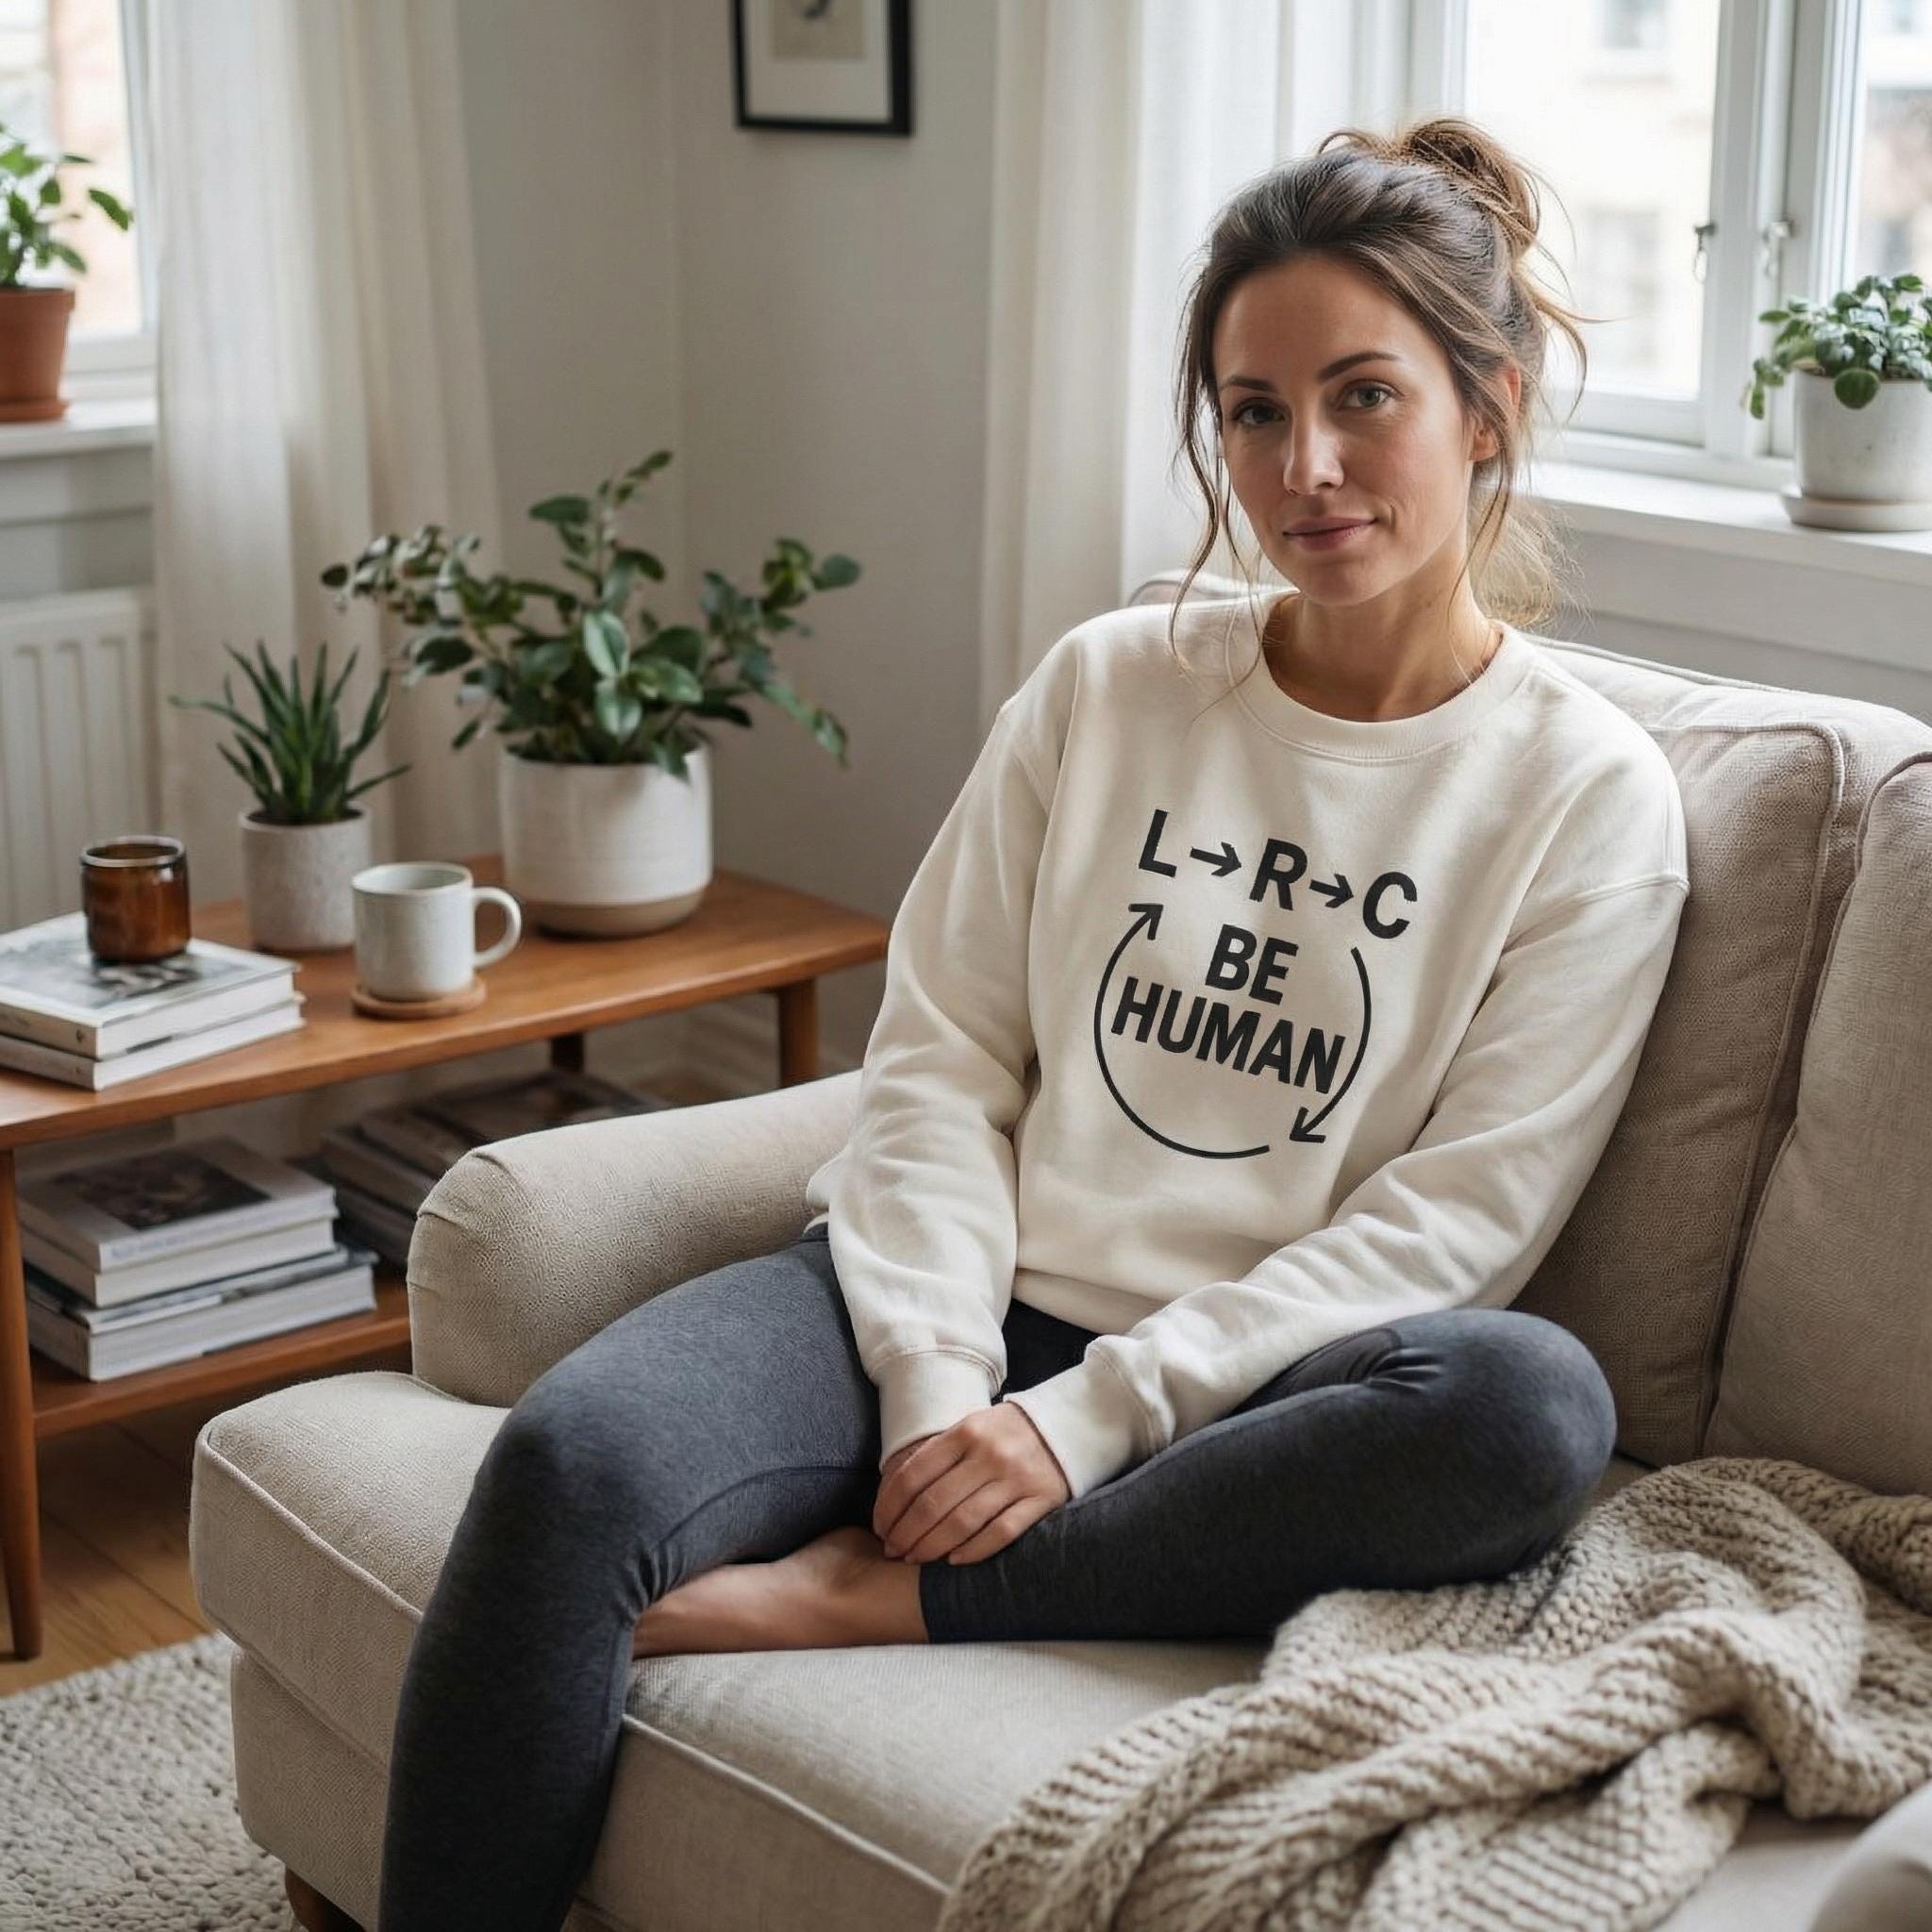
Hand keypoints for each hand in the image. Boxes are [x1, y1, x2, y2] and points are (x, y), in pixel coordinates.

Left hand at [871, 1404, 1070, 1565]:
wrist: (1069, 1425)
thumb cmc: (1008, 1432)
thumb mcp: (972, 1426)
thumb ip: (939, 1453)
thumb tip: (895, 1493)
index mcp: (967, 1431)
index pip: (914, 1475)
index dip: (890, 1506)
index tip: (880, 1526)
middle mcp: (990, 1454)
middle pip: (934, 1503)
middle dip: (905, 1532)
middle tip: (891, 1550)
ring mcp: (1017, 1478)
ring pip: (963, 1522)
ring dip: (931, 1546)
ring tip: (914, 1558)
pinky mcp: (1042, 1500)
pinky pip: (1001, 1532)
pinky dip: (974, 1550)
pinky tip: (953, 1561)